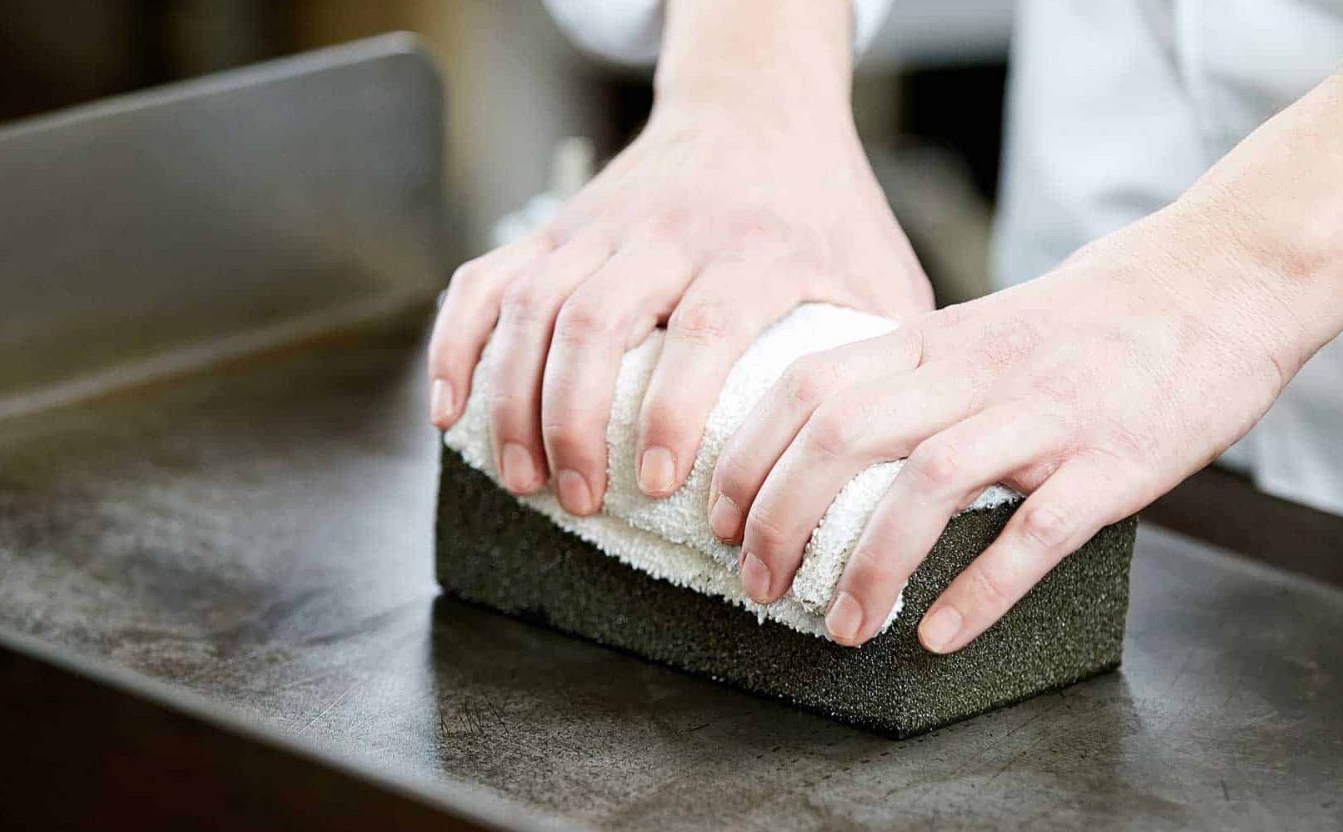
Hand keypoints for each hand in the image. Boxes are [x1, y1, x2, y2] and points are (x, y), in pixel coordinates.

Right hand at [425, 0, 932, 515]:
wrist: (757, 110)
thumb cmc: (825, 212)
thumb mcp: (879, 274)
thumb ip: (884, 359)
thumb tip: (894, 468)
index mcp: (756, 250)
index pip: (705, 329)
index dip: (672, 409)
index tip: (657, 483)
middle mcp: (669, 233)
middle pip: (597, 321)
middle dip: (573, 420)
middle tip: (578, 499)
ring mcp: (602, 227)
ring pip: (533, 306)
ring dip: (512, 398)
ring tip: (521, 477)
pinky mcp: (557, 226)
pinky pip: (486, 278)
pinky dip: (456, 342)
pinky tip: (449, 408)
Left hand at [708, 69, 1342, 652]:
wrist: (1219, 277)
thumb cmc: (1097, 316)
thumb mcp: (986, 326)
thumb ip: (917, 374)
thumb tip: (840, 435)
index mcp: (937, 340)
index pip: (809, 384)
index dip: (749, 454)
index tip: (721, 516)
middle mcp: (977, 373)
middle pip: (844, 434)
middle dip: (781, 518)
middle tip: (758, 586)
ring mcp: (1046, 416)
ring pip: (926, 485)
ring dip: (868, 564)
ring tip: (839, 626)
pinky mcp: (1113, 462)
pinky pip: (1036, 531)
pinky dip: (980, 590)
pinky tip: (938, 636)